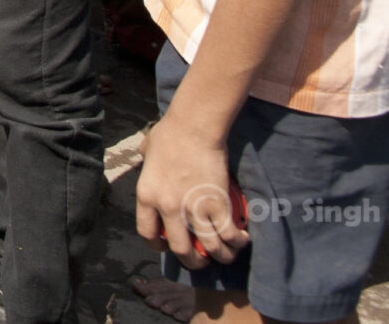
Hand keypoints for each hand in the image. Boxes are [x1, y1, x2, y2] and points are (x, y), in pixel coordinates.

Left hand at [135, 112, 248, 267]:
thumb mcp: (147, 154)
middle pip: (180, 249)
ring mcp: (194, 208)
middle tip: (200, 260)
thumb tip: (149, 163)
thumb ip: (147, 167)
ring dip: (219, 257)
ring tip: (224, 255)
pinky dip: (238, 242)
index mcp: (146, 196)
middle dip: (191, 262)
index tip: (166, 246)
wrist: (193, 127)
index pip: (147, 232)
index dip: (157, 245)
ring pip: (209, 248)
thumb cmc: (169, 134)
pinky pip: (229, 234)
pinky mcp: (218, 204)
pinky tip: (241, 239)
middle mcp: (168, 207)